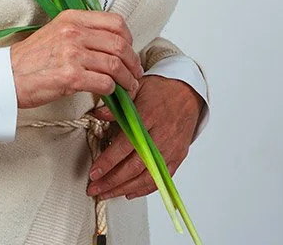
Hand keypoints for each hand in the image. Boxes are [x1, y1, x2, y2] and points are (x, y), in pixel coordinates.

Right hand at [9, 10, 142, 108]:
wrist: (7, 77)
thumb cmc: (31, 59)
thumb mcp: (56, 32)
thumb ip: (81, 32)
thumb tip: (110, 43)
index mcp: (72, 18)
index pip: (115, 22)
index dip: (129, 38)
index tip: (130, 51)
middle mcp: (73, 32)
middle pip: (119, 44)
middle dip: (133, 62)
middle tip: (135, 73)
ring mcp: (72, 54)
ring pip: (115, 65)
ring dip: (127, 79)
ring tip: (129, 87)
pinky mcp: (70, 76)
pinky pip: (105, 83)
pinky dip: (112, 90)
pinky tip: (110, 94)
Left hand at [86, 75, 204, 200]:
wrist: (187, 92)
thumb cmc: (160, 90)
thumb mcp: (136, 89)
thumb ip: (117, 104)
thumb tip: (96, 114)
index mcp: (148, 116)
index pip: (125, 144)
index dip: (109, 161)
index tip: (94, 172)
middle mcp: (161, 135)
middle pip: (135, 165)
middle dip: (112, 181)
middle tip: (94, 188)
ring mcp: (171, 148)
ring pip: (147, 176)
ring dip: (124, 188)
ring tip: (106, 194)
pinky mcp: (177, 156)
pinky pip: (161, 178)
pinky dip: (144, 188)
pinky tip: (128, 192)